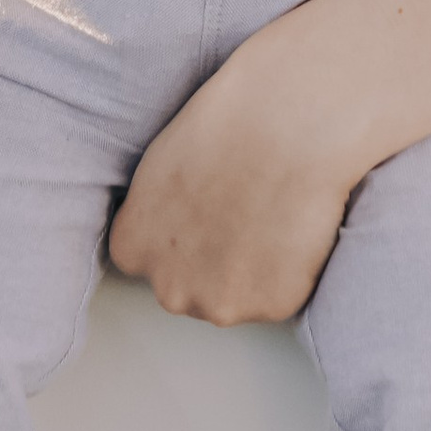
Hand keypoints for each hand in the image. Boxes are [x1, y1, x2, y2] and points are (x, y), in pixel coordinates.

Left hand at [107, 29, 361, 323]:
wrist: (286, 123)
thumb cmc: (227, 125)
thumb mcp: (160, 167)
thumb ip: (158, 213)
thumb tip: (177, 225)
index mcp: (133, 250)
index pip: (153, 263)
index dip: (190, 236)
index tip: (213, 209)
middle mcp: (168, 288)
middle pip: (194, 289)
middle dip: (219, 262)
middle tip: (249, 210)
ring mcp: (220, 304)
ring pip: (240, 297)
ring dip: (257, 271)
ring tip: (276, 213)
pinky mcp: (272, 306)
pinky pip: (285, 295)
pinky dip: (295, 270)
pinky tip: (297, 223)